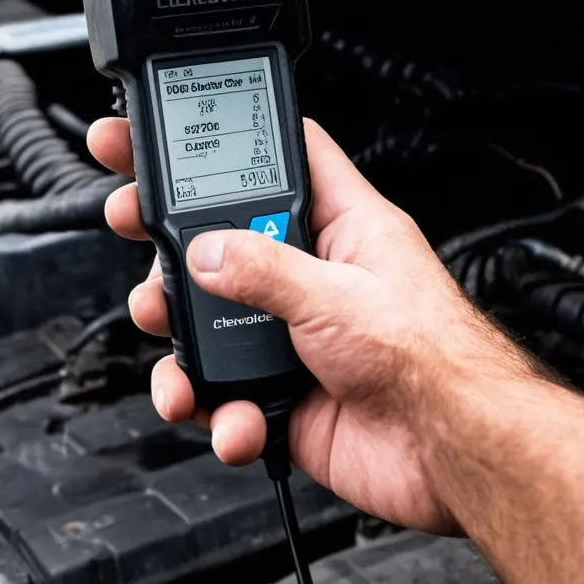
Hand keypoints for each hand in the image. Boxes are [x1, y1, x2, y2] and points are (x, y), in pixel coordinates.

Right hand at [87, 117, 500, 533]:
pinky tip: (231, 417)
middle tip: (131, 220)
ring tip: (165, 330)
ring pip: (212, 321)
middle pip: (228, 239)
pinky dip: (216, 410)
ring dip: (181, 335)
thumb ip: (265, 270)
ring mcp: (294, 336)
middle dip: (175, 238)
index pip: (286, 162)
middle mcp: (314, 276)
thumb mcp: (338, 296)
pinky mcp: (283, 393)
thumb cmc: (430, 356)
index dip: (236, 142)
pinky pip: (225, 394)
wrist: (451, 450)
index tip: (181, 133)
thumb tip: (206, 249)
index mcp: (342, 228)